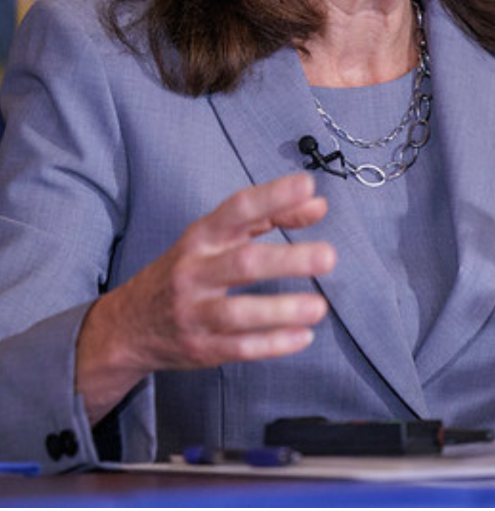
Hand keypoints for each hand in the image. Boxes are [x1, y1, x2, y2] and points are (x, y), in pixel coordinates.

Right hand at [74, 173, 334, 422]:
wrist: (127, 326)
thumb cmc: (187, 272)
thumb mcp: (217, 238)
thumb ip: (269, 217)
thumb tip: (318, 204)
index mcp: (201, 238)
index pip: (237, 210)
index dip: (272, 196)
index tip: (307, 185)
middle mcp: (194, 272)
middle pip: (242, 263)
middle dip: (286, 260)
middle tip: (328, 257)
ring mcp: (194, 312)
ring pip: (238, 312)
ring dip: (281, 310)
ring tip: (319, 307)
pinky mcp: (199, 347)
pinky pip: (238, 348)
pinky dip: (272, 344)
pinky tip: (303, 336)